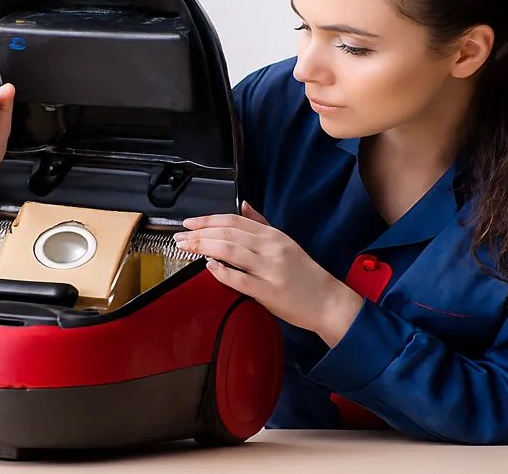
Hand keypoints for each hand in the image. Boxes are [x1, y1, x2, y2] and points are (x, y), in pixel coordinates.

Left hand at [174, 202, 363, 346]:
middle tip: (179, 237)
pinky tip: (208, 267)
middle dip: (198, 234)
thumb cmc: (305, 275)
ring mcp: (270, 268)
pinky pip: (239, 278)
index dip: (207, 220)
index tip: (188, 223)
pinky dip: (220, 271)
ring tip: (186, 249)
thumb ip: (262, 224)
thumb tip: (243, 205)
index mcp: (273, 235)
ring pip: (229, 250)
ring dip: (203, 247)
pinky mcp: (269, 290)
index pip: (234, 220)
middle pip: (227, 232)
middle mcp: (271, 248)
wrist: (328, 303)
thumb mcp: (285, 243)